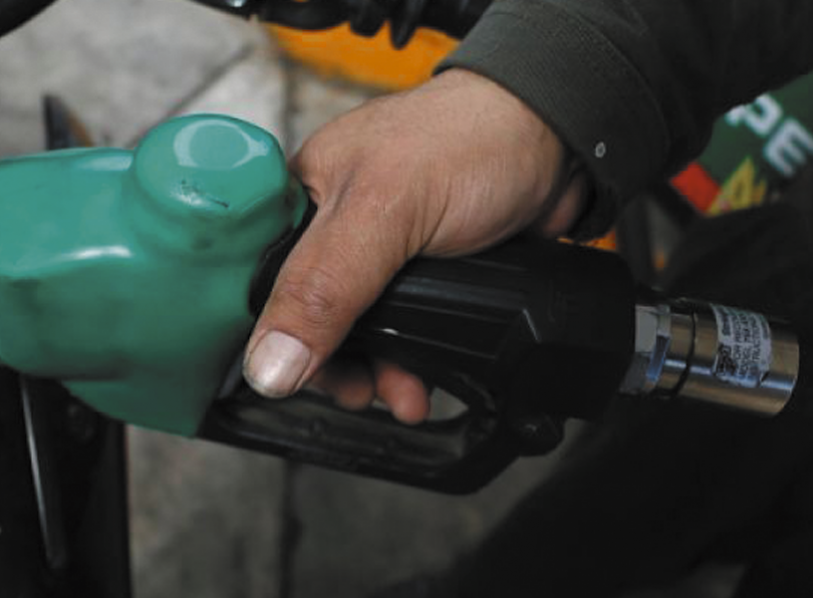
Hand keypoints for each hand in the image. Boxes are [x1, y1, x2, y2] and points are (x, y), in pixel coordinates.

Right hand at [242, 68, 585, 422]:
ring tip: (398, 394)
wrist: (560, 142)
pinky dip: (406, 362)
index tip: (288, 376)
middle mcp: (334, 225)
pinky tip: (418, 382)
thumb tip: (269, 363)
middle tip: (355, 391)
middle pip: (306, 316)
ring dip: (374, 372)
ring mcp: (378, 252)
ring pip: (355, 331)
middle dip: (332, 364)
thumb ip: (324, 288)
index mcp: (304, 194)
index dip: (267, 336)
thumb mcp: (386, 213)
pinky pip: (397, 332)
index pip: (256, 280)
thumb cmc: (473, 139)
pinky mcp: (420, 273)